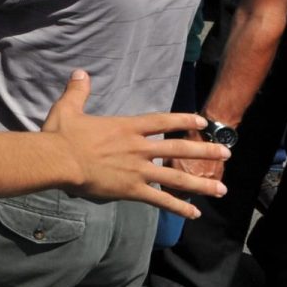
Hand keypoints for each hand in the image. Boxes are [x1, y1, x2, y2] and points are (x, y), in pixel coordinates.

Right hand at [38, 72, 228, 218]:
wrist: (60, 160)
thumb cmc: (62, 135)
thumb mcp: (68, 108)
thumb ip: (78, 91)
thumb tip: (80, 72)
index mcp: (126, 128)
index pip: (162, 122)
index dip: (184, 121)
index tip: (202, 123)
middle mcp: (138, 148)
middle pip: (179, 149)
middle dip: (204, 151)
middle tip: (226, 153)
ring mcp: (138, 170)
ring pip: (176, 177)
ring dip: (201, 183)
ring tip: (221, 188)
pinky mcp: (132, 189)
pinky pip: (160, 200)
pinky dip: (178, 207)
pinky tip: (194, 213)